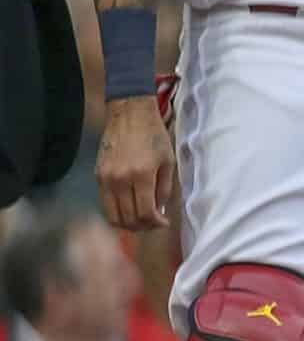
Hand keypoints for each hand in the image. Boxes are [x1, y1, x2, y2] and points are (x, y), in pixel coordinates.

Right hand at [97, 99, 175, 230]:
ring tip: (141, 220)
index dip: (156, 223)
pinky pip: (104, 204)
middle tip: (153, 224)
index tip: (164, 223)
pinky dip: (116, 212)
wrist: (129, 114)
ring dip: (128, 224)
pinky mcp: (97, 176)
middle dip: (143, 226)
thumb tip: (159, 212)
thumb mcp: (168, 162)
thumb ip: (164, 189)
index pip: (145, 212)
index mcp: (142, 175)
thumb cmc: (154, 136)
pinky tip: (128, 209)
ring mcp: (105, 179)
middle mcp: (120, 179)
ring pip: (113, 215)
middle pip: (128, 218)